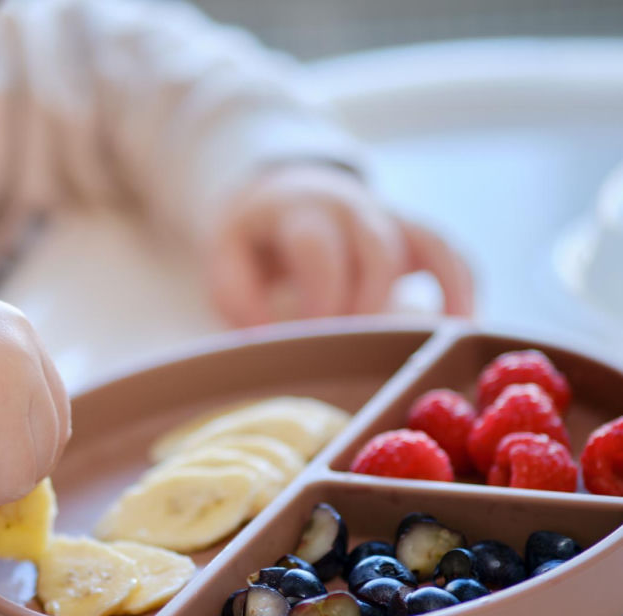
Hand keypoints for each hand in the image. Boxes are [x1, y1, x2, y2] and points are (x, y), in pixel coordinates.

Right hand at [0, 293, 70, 504]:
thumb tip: (11, 465)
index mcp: (15, 330)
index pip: (48, 405)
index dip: (17, 441)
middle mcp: (27, 347)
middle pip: (52, 435)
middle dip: (8, 462)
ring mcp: (20, 378)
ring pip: (36, 462)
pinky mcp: (2, 415)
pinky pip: (12, 480)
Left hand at [204, 164, 474, 325]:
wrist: (282, 186)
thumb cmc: (255, 238)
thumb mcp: (227, 255)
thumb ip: (238, 294)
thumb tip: (268, 338)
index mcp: (299, 210)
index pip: (320, 248)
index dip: (322, 294)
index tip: (316, 339)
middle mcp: (351, 206)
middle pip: (377, 250)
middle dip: (372, 306)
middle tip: (361, 354)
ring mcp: (388, 216)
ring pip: (428, 244)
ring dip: (438, 294)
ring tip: (440, 346)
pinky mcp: (412, 234)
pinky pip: (449, 253)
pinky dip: (462, 287)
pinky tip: (463, 329)